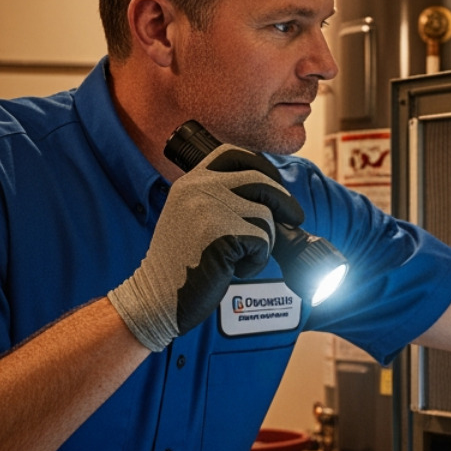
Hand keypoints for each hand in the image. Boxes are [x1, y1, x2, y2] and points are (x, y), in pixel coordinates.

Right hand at [108, 145, 305, 350]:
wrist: (155, 295)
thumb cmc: (179, 264)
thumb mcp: (191, 217)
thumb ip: (218, 200)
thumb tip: (271, 196)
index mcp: (190, 181)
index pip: (234, 155)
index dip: (262, 167)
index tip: (275, 184)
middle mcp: (199, 188)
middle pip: (260, 181)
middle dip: (285, 201)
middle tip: (295, 217)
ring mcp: (209, 209)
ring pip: (265, 215)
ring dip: (264, 242)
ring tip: (240, 259)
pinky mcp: (220, 234)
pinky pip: (262, 240)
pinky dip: (257, 260)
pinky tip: (235, 270)